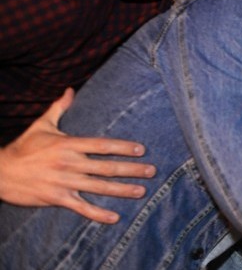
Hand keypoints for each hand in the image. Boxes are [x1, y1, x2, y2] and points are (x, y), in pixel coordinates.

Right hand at [0, 88, 155, 223]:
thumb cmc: (23, 148)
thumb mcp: (42, 125)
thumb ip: (59, 108)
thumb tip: (70, 89)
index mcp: (68, 145)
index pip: (102, 145)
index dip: (123, 147)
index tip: (141, 150)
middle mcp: (69, 163)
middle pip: (106, 167)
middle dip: (131, 170)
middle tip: (152, 171)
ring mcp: (64, 182)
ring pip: (99, 188)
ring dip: (122, 191)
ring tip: (142, 191)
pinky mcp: (56, 198)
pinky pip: (81, 208)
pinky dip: (98, 214)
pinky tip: (115, 217)